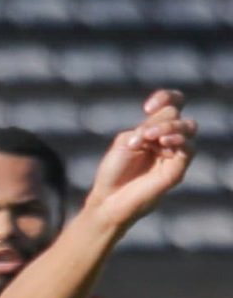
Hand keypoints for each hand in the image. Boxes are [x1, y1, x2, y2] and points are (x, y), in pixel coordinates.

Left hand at [83, 89, 195, 230]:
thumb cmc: (114, 171)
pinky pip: (189, 148)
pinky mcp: (177, 170)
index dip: (165, 98)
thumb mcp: (126, 142)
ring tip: (151, 137)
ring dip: (170, 127)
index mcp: (154, 129)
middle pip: (176, 114)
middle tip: (142, 135)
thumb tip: (164, 128)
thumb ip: (145, 129)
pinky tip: (164, 142)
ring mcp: (174, 153)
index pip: (172, 104)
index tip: (147, 107)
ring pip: (188, 127)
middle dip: (159, 120)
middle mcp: (167, 139)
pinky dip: (178, 140)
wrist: (108, 199)